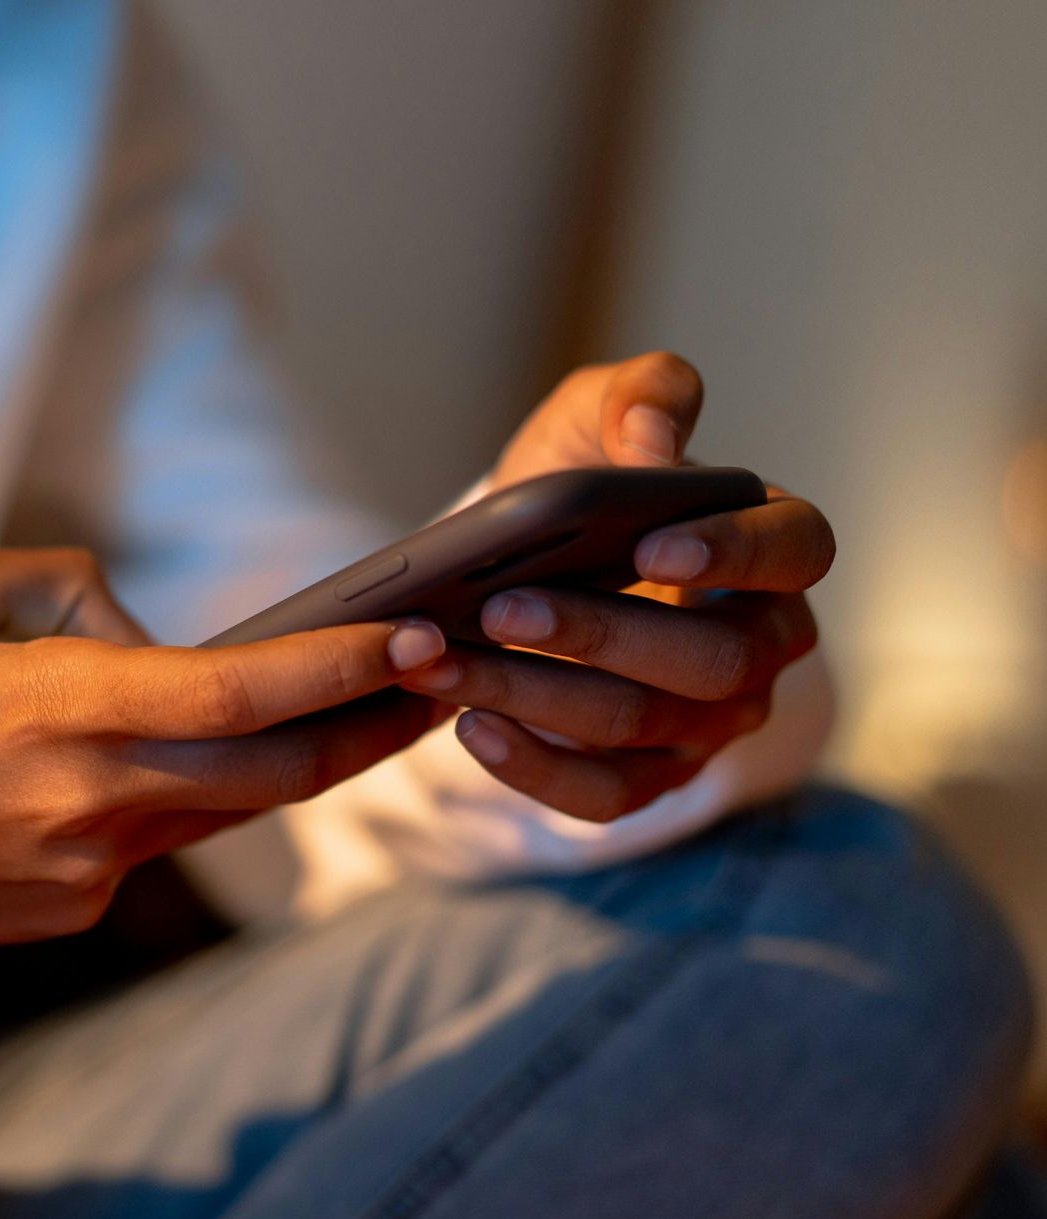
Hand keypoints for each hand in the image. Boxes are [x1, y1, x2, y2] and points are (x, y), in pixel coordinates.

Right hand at [0, 547, 447, 952]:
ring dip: (306, 764)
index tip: (418, 637)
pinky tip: (185, 762)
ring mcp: (87, 868)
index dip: (337, 668)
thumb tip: (149, 632)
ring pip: (230, 813)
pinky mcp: (74, 912)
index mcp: (59, 704)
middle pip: (277, 775)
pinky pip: (156, 842)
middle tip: (446, 678)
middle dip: (374, 727)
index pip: (237, 691)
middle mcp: (91, 796)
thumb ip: (68, 587)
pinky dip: (185, 798)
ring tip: (367, 711)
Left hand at [398, 352, 834, 821]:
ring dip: (535, 697)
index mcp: (774, 546)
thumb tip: (651, 443)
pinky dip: (535, 769)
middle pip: (712, 660)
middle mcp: (763, 643)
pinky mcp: (653, 775)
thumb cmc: (587, 479)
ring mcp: (713, 721)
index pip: (795, 551)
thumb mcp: (599, 414)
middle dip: (598, 636)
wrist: (530, 557)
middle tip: (499, 608)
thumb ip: (640, 398)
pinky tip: (471, 727)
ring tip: (446, 661)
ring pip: (643, 727)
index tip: (649, 545)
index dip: (732, 552)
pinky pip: (608, 796)